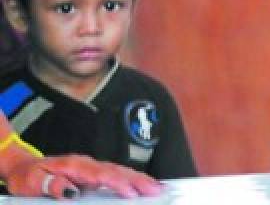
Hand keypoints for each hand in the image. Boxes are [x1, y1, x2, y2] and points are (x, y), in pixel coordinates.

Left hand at [5, 153, 162, 198]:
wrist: (24, 167)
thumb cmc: (30, 176)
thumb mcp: (35, 182)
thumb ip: (54, 185)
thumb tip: (73, 191)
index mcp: (75, 166)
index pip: (102, 175)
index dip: (119, 183)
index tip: (133, 193)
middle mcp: (87, 164)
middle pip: (118, 171)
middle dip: (139, 180)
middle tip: (158, 189)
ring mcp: (92, 168)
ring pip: (120, 172)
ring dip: (140, 179)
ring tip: (157, 188)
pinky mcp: (93, 174)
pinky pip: (116, 175)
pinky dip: (131, 179)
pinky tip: (141, 185)